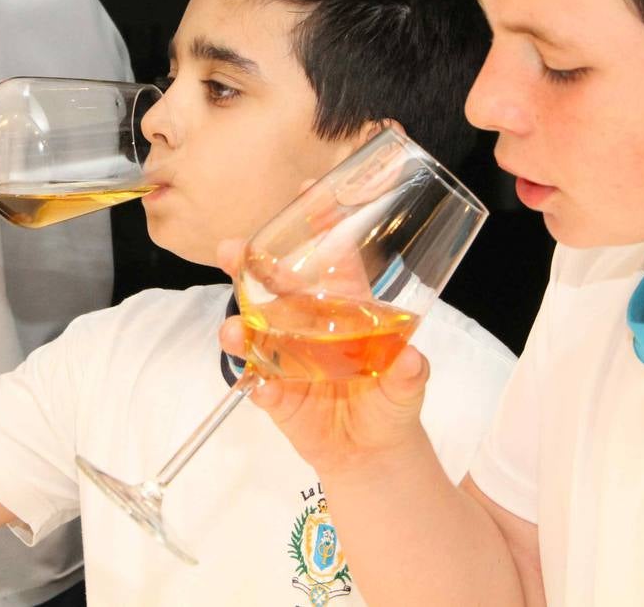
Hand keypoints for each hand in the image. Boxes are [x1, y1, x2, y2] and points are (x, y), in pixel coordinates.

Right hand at [217, 240, 432, 478]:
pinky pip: (261, 386)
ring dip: (240, 329)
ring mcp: (287, 359)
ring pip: (255, 334)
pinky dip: (259, 385)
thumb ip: (411, 372)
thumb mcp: (409, 385)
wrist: (372, 453)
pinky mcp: (277, 397)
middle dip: (250, 265)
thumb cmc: (392, 400)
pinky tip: (260, 387)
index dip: (322, 224)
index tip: (306, 190)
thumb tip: (412, 360)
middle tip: (231, 250)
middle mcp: (308, 326)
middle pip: (275, 287)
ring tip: (235, 331)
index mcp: (345, 308)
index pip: (333, 259)